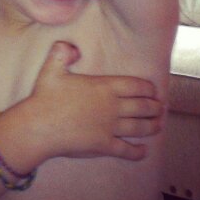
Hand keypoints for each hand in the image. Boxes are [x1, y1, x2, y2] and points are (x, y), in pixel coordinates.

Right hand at [29, 41, 163, 160]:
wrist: (39, 127)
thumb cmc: (45, 97)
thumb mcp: (52, 68)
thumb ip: (62, 52)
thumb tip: (72, 47)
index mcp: (104, 87)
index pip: (135, 85)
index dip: (147, 88)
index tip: (153, 90)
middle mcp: (112, 107)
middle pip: (143, 106)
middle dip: (155, 107)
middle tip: (160, 108)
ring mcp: (110, 128)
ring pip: (139, 127)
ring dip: (152, 126)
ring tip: (158, 125)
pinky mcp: (104, 146)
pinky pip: (127, 150)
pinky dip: (138, 151)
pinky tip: (143, 151)